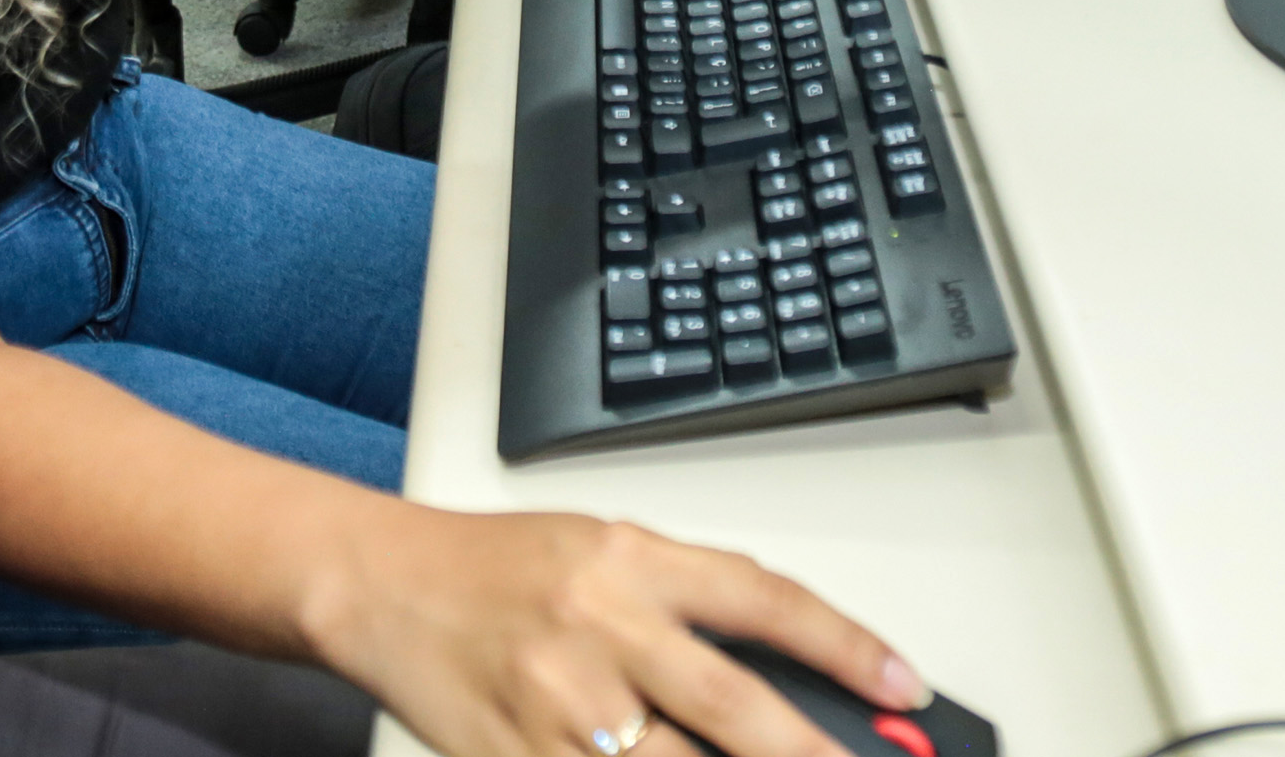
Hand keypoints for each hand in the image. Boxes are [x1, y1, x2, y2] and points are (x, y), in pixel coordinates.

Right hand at [302, 507, 925, 756]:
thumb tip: (792, 666)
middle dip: (813, 756)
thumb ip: (690, 601)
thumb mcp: (603, 549)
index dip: (846, 645)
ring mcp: (557, 704)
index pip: (764, 598)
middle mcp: (600, 626)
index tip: (905, 687)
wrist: (379, 584)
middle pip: (733, 707)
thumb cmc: (497, 568)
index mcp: (630, 559)